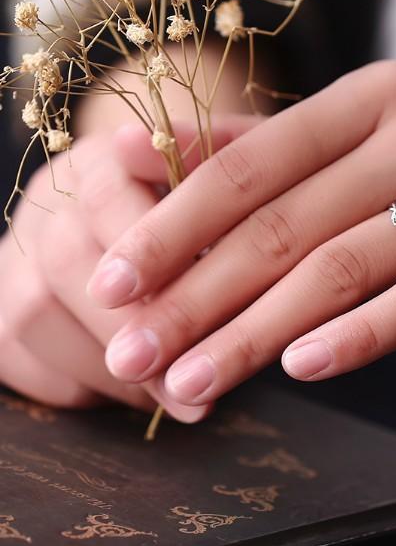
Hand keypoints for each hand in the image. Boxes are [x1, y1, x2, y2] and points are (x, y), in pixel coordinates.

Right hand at [0, 115, 255, 417]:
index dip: (150, 249)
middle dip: (138, 325)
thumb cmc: (205, 218)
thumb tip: (144, 151)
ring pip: (35, 313)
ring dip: (109, 363)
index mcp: (101, 161)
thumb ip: (206, 179)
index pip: (106, 194)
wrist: (149, 230)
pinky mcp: (2, 312)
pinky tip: (137, 393)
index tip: (205, 296)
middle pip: (67, 259)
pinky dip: (81, 383)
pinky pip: (16, 352)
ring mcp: (15, 256)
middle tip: (196, 371)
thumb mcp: (223, 194)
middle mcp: (48, 203)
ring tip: (174, 391)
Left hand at [87, 61, 395, 415]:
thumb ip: (293, 146)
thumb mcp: (391, 128)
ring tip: (193, 384)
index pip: (250, 163)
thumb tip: (185, 162)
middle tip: (131, 353)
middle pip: (283, 222)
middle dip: (195, 294)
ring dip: (257, 331)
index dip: (172, 224)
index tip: (111, 282)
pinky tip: (306, 367)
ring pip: (345, 265)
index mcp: (375, 96)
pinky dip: (364, 332)